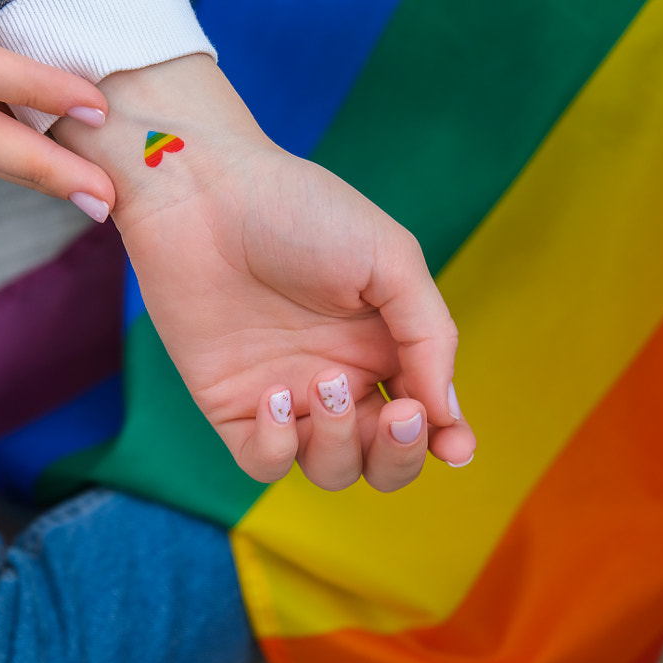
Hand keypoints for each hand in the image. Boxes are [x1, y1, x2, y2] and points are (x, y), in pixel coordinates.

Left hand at [125, 146, 475, 490]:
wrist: (205, 193)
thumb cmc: (300, 211)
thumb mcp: (389, 259)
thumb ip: (428, 335)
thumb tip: (446, 414)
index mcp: (381, 345)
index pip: (423, 416)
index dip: (445, 440)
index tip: (457, 447)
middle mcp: (336, 378)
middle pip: (381, 459)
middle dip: (399, 455)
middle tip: (398, 412)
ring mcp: (284, 395)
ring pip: (329, 468)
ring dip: (341, 444)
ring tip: (325, 382)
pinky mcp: (230, 405)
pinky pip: (264, 461)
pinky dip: (278, 447)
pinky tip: (275, 396)